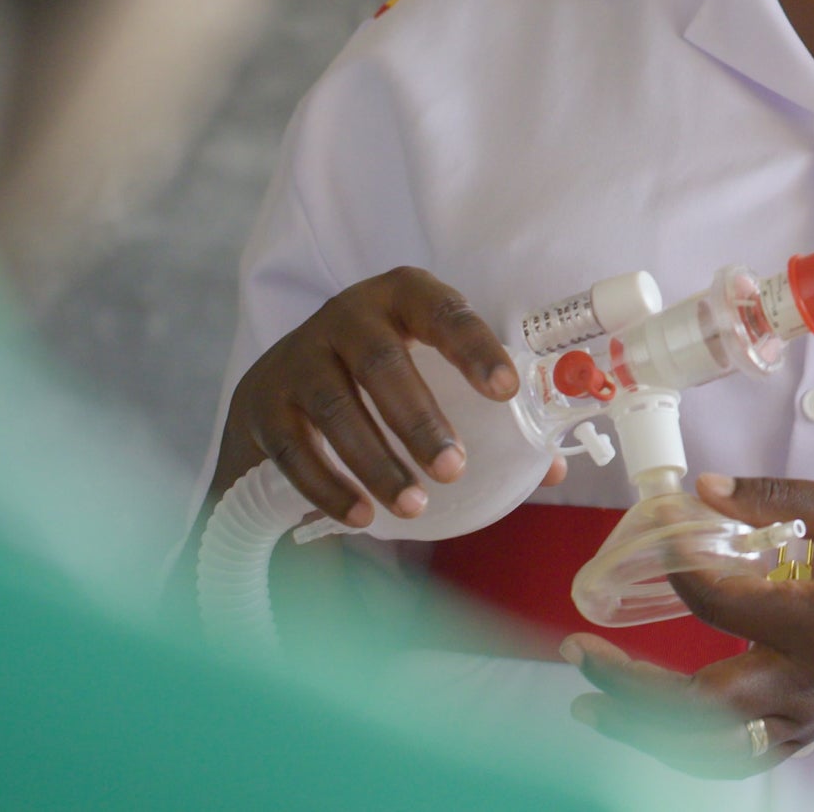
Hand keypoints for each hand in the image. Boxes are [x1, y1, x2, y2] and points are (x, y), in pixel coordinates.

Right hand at [213, 266, 524, 526]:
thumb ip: (487, 410)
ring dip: (376, 461)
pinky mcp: (265, 402)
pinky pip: (294, 448)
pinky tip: (362, 517)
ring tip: (415, 505)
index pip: (444, 311)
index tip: (506, 391)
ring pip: (335, 408)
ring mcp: (299, 356)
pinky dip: (328, 486)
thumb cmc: (387, 371)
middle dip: (419, 419)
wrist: (284, 380)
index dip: (474, 347)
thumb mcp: (432, 366)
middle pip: (381, 362)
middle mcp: (346, 316)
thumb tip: (549, 468)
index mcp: (403, 297)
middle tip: (455, 468)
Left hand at [564, 475, 813, 773]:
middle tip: (575, 651)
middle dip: (624, 684)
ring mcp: (812, 716)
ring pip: (708, 744)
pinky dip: (688, 746)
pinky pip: (740, 756)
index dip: (677, 566)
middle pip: (694, 704)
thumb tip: (705, 488)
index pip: (718, 602)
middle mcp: (811, 682)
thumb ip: (782, 498)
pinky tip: (652, 724)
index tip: (660, 533)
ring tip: (589, 699)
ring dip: (642, 726)